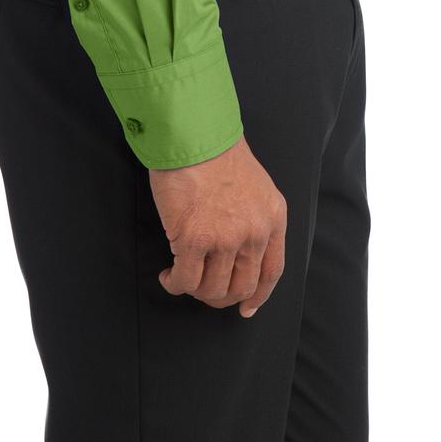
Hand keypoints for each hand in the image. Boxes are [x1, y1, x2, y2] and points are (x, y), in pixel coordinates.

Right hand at [149, 135, 286, 316]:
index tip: (246, 308)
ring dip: (195, 290)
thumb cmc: (218, 151)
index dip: (258, 295)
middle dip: (220, 296)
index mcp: (273, 218)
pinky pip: (186, 280)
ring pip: (212, 289)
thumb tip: (240, 248)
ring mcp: (226, 239)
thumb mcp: (255, 184)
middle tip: (204, 291)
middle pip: (241, 286)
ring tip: (182, 278)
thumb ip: (254, 215)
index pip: (272, 271)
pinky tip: (168, 275)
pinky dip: (175, 284)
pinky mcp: (195, 240)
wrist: (195, 133)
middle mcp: (255, 232)